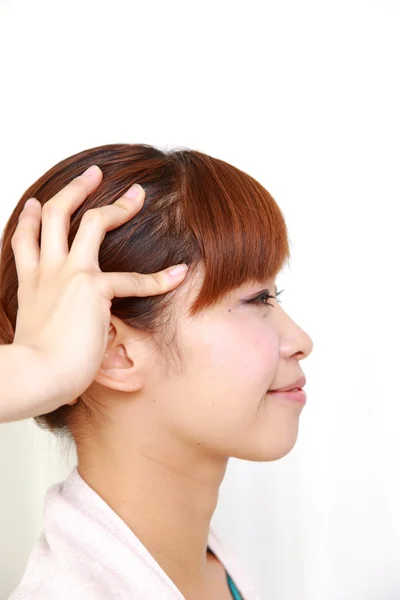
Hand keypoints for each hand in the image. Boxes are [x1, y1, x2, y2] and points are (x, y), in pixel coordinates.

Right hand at [10, 165, 186, 413]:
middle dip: (75, 189)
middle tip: (92, 173)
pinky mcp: (93, 288)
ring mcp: (69, 274)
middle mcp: (47, 271)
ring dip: (117, 205)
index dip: (30, 218)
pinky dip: (159, 279)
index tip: (36, 203)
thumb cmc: (39, 366)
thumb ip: (49, 323)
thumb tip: (61, 332)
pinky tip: (178, 273)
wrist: (35, 376)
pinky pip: (133, 279)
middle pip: (55, 215)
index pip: (25, 240)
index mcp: (31, 283)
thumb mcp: (36, 335)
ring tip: (138, 194)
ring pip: (92, 222)